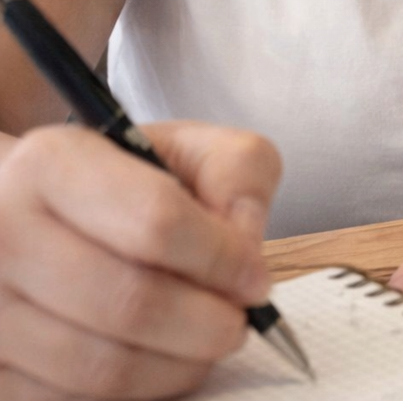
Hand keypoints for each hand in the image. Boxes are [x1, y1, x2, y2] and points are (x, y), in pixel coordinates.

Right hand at [0, 118, 280, 398]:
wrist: (31, 215)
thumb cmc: (117, 183)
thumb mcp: (183, 147)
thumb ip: (236, 170)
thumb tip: (245, 241)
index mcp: (51, 162)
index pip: (154, 221)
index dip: (221, 258)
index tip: (255, 277)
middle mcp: (4, 233)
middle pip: (129, 302)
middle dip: (206, 323)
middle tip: (238, 323)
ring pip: (102, 367)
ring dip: (177, 367)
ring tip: (206, 345)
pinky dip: (135, 394)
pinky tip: (158, 363)